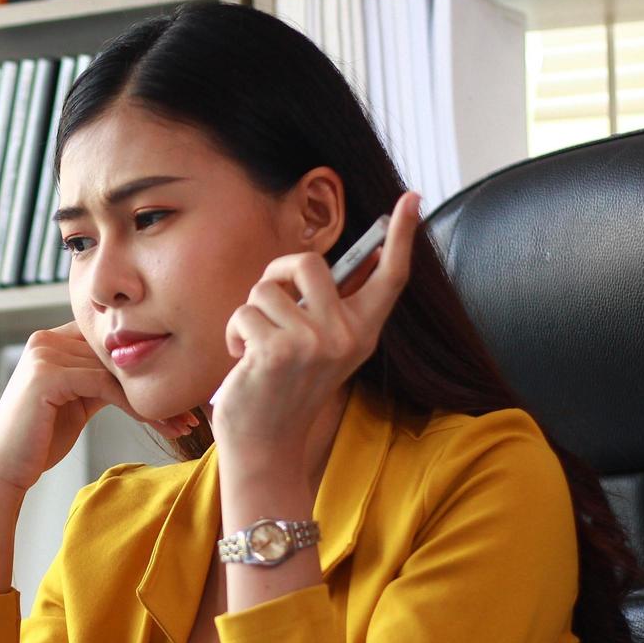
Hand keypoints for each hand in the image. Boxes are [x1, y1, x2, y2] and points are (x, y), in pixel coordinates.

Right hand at [0, 321, 197, 494]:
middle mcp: (44, 339)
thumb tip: (140, 372)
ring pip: (116, 371)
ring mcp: (43, 353)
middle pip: (116, 355)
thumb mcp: (75, 401)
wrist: (3, 470)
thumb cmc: (39, 441)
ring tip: (183, 420)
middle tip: (194, 405)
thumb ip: (98, 379)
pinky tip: (157, 422)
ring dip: (153, 397)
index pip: (108, 341)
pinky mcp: (47, 374)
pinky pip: (105, 386)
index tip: (181, 387)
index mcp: (50, 339)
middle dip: (156, 381)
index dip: (145, 361)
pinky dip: (135, 405)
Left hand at [210, 191, 420, 448]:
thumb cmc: (282, 392)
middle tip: (267, 302)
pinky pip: (244, 313)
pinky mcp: (279, 351)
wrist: (265, 445)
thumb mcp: (317, 350)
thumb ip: (324, 312)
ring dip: (249, 315)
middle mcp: (346, 336)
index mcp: (362, 332)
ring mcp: (314, 343)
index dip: (401, 236)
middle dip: (276, 272)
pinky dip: (233, 333)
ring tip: (255, 348)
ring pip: (266, 289)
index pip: (390, 277)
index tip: (410, 198)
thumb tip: (319, 268)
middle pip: (309, 262)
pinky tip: (243, 361)